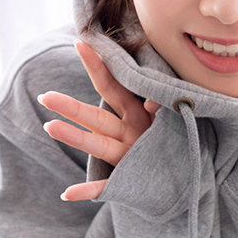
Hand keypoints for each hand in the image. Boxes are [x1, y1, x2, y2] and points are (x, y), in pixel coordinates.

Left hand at [39, 42, 158, 200]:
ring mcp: (130, 157)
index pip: (113, 87)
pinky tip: (67, 193)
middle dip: (72, 108)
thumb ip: (156, 107)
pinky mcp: (130, 182)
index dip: (97, 66)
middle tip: (45, 97)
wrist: (192, 175)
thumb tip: (151, 103)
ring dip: (76, 138)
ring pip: (99, 146)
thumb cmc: (170, 137)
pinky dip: (88, 191)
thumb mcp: (166, 117)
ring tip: (49, 127)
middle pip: (98, 118)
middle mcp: (132, 134)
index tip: (80, 44)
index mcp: (138, 115)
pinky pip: (107, 187)